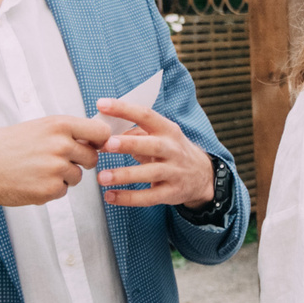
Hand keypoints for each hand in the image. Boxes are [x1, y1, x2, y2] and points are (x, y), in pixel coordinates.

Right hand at [0, 115, 110, 243]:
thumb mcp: (34, 127)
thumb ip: (62, 132)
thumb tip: (90, 136)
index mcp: (58, 125)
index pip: (100, 132)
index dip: (100, 141)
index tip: (95, 145)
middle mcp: (61, 145)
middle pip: (92, 157)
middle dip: (79, 162)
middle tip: (56, 161)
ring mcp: (56, 168)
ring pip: (77, 176)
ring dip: (63, 177)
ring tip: (36, 170)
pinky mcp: (49, 190)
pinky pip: (62, 191)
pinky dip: (50, 190)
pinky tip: (29, 182)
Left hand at [93, 95, 216, 208]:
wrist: (201, 175)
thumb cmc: (171, 151)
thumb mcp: (160, 136)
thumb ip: (135, 133)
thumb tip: (104, 132)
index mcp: (167, 130)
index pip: (146, 115)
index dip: (124, 109)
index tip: (102, 104)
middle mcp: (173, 149)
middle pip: (151, 145)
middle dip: (129, 144)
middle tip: (107, 144)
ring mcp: (174, 172)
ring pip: (150, 173)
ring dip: (124, 175)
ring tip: (102, 177)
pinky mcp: (171, 193)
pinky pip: (149, 197)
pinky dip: (128, 198)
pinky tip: (110, 196)